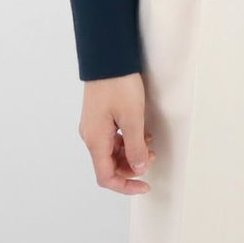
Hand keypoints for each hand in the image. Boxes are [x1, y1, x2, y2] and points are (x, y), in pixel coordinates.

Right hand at [80, 73, 157, 194]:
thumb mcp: (132, 117)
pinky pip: (112, 138)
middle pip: (109, 165)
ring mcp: (94, 126)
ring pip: (112, 151)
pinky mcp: (99, 116)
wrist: (108, 57)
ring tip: (149, 143)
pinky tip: (141, 132)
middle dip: (131, 166)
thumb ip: (135, 147)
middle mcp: (91, 136)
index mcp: (95, 140)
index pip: (106, 177)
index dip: (126, 185)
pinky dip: (127, 140)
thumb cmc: (118, 84)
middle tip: (151, 156)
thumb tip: (139, 169)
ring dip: (130, 153)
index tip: (145, 185)